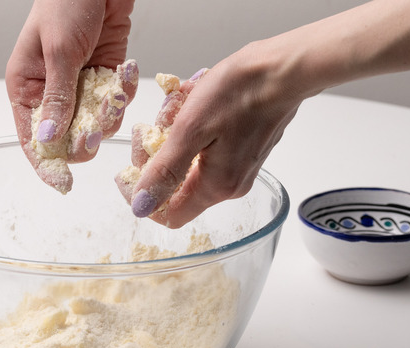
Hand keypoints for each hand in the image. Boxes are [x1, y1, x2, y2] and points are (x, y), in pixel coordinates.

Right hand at [6, 0, 136, 190]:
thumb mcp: (60, 50)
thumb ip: (58, 97)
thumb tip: (48, 140)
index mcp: (25, 85)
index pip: (31, 137)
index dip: (45, 162)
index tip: (62, 183)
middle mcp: (50, 90)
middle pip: (66, 136)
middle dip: (85, 133)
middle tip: (97, 125)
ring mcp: (79, 84)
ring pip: (95, 122)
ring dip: (110, 111)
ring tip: (115, 88)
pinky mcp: (105, 75)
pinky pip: (115, 102)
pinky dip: (123, 92)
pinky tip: (125, 68)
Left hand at [130, 42, 304, 227]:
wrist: (282, 70)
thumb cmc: (239, 93)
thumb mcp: (190, 130)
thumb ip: (164, 171)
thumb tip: (141, 207)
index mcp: (216, 187)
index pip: (169, 215)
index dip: (143, 198)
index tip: (128, 172)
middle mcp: (230, 185)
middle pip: (176, 188)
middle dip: (155, 159)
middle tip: (148, 129)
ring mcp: (239, 168)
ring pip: (188, 165)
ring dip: (172, 139)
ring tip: (174, 107)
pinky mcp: (244, 150)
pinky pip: (204, 150)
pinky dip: (191, 131)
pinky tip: (191, 105)